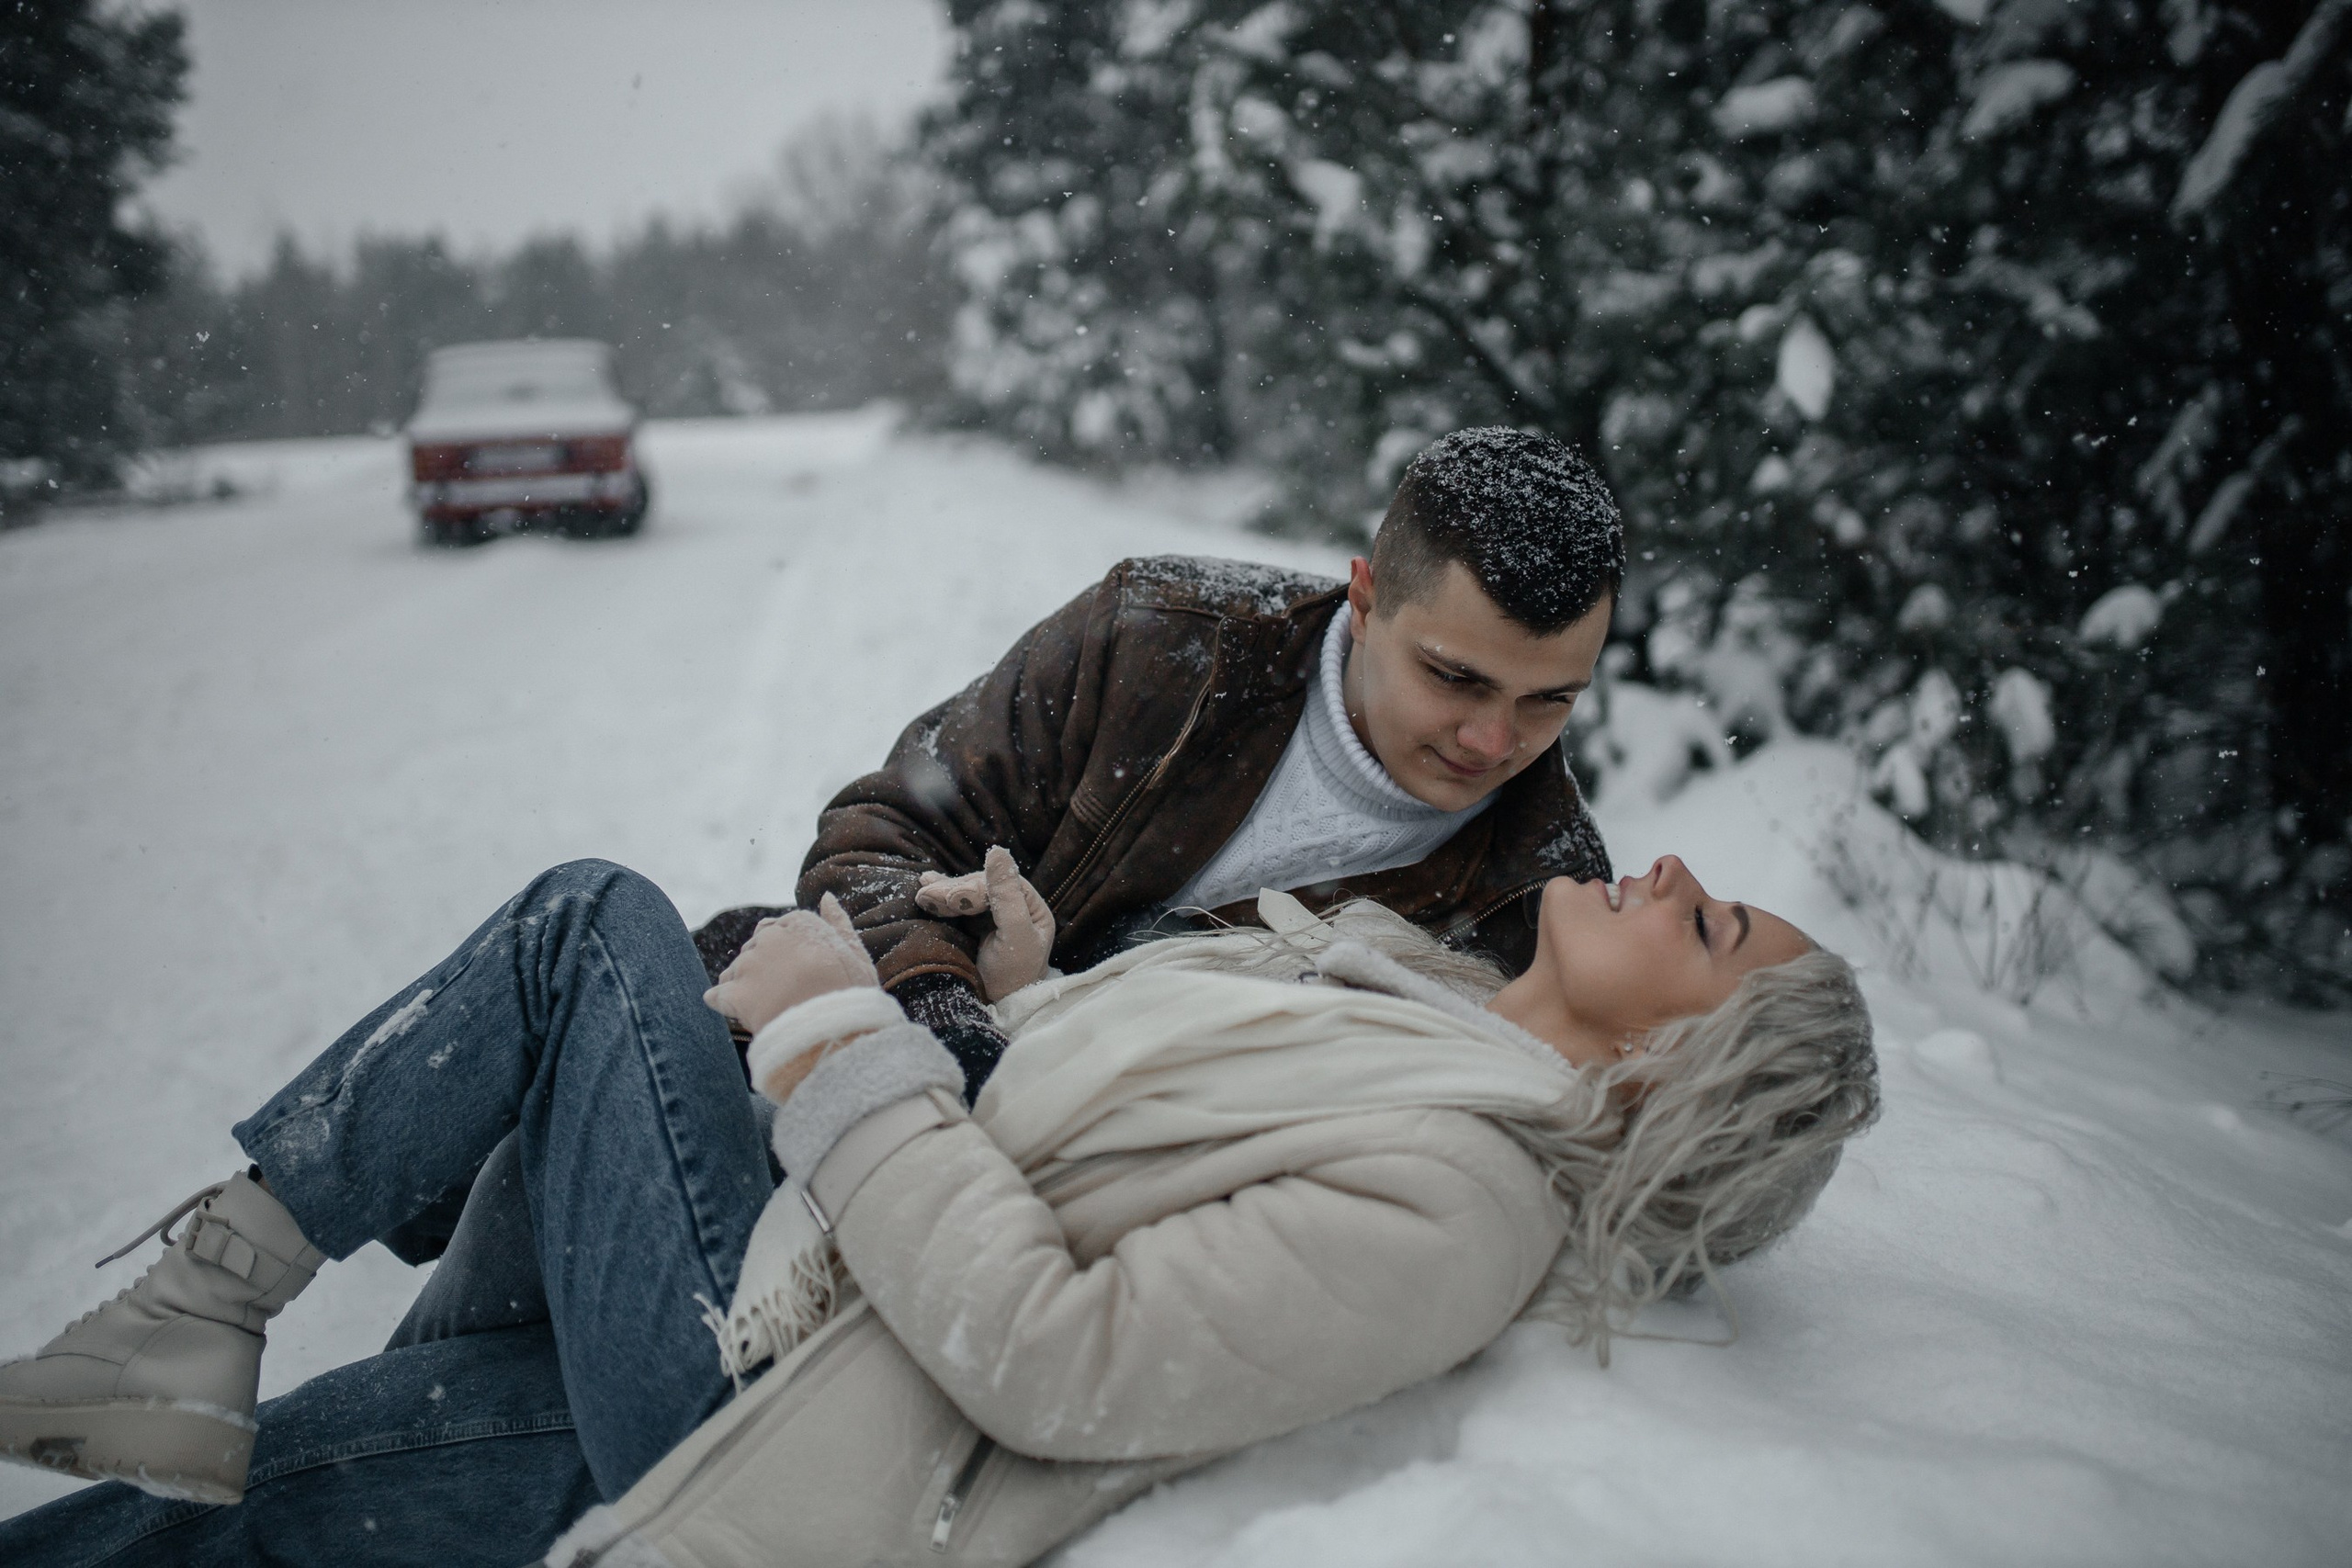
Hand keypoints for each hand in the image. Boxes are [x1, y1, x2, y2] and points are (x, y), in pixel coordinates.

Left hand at [703, 893, 877, 1037]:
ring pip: (736, 971)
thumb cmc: (851, 996)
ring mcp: (750, 965)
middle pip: (754, 948)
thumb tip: (826, 897)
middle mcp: (770, 937)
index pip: (776, 928)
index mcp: (800, 923)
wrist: (833, 1033)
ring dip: (746, 987)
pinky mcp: (734, 993)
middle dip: (763, 967)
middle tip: (784, 993)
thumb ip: (838, 922)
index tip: (797, 971)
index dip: (785, 952)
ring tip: (769, 1008)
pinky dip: (723, 1002)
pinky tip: (741, 1013)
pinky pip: (717, 995)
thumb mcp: (855, 954)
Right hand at [915, 844, 1055, 1002]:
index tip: (951, 898)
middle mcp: (1014, 907)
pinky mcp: (975, 927)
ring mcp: (993, 916)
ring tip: (923, 895)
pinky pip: (957, 905)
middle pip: (980, 887)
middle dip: (954, 891)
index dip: (975, 886)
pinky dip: (942, 897)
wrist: (999, 1008)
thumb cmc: (1014, 977)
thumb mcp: (1015, 935)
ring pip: (965, 895)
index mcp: (1031, 907)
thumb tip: (997, 851)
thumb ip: (1007, 896)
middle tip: (927, 897)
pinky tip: (927, 885)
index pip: (1001, 884)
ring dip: (943, 893)